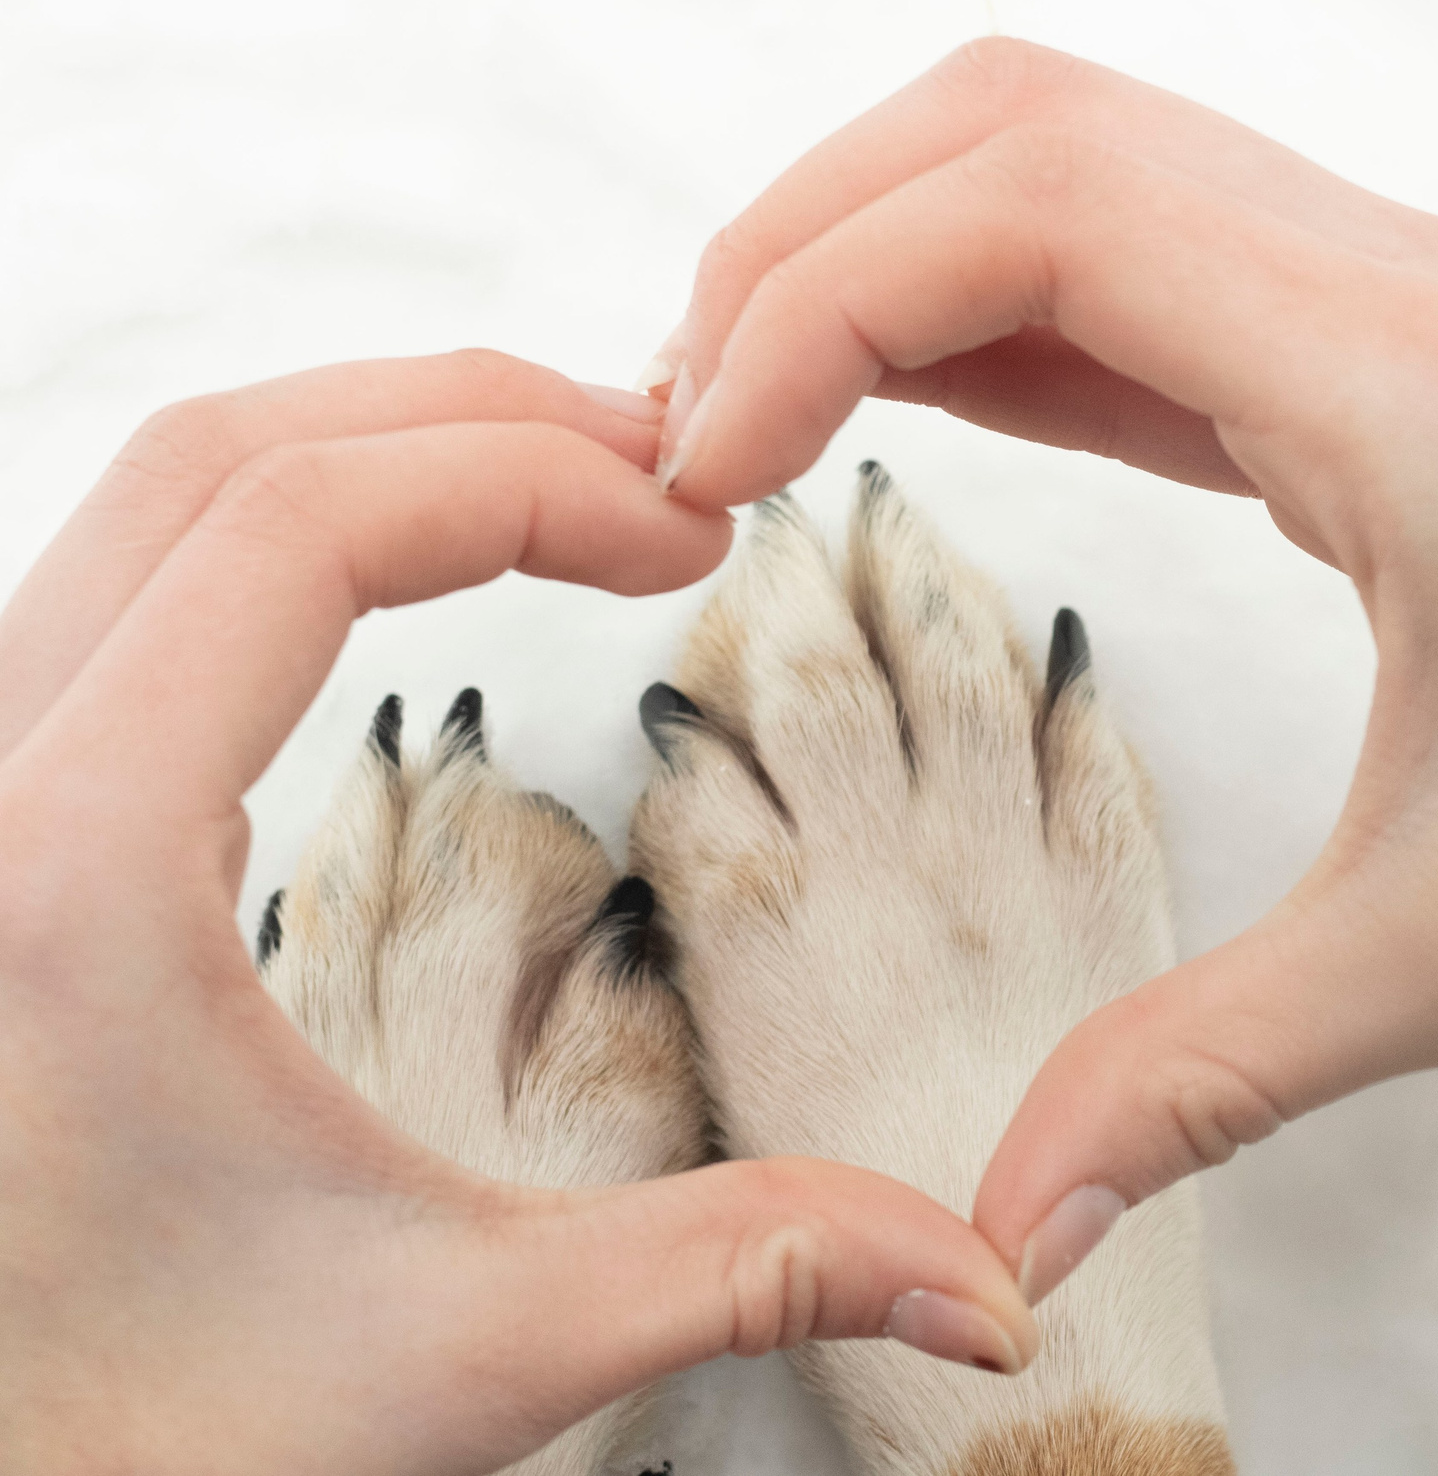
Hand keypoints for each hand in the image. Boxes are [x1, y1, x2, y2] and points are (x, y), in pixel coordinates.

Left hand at [0, 353, 1037, 1474]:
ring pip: (151, 503)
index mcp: (78, 874)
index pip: (295, 522)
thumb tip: (988, 1283)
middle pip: (213, 455)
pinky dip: (287, 534)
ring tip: (565, 506)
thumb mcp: (473, 1349)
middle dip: (462, 420)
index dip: (526, 475)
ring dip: (372, 457)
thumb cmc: (146, 1443)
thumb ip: (747, 1272)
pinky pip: (127, 586)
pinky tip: (411, 593)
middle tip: (657, 476)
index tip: (688, 530)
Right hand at [647, 40, 1437, 1302]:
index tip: (702, 464)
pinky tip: (921, 424)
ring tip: (767, 426)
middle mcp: (1395, 281)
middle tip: (696, 428)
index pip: (1030, 204)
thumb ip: (1210, 1071)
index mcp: (1402, 372)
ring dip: (894, 258)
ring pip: (1076, 163)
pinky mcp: (1392, 355)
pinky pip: (1149, 270)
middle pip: (1019, 122)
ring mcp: (1397, 296)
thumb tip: (1009, 1230)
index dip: (814, 297)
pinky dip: (998, 316)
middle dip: (814, 241)